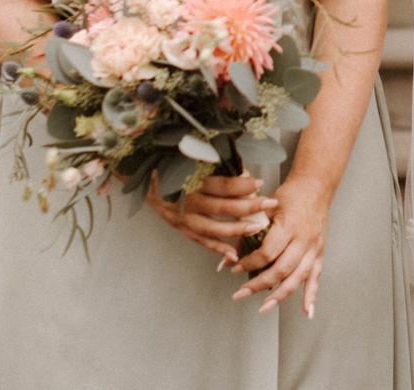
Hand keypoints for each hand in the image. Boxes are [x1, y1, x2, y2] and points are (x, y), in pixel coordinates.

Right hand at [146, 172, 277, 265]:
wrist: (144, 180)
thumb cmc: (172, 167)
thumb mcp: (190, 159)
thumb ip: (214, 164)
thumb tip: (242, 164)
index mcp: (192, 181)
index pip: (222, 186)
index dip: (242, 185)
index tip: (259, 182)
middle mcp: (188, 202)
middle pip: (222, 208)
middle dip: (249, 206)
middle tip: (270, 203)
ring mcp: (183, 218)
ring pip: (213, 228)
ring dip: (236, 230)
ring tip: (257, 228)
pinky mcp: (181, 228)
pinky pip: (201, 241)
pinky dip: (217, 248)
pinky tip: (234, 254)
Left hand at [229, 177, 331, 316]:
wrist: (315, 187)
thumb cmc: (289, 195)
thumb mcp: (264, 209)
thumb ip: (246, 232)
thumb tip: (227, 258)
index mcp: (289, 225)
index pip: (267, 253)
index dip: (248, 264)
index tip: (235, 269)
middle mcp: (304, 239)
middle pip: (281, 269)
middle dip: (259, 284)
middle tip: (240, 293)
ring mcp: (314, 248)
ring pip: (298, 278)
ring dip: (280, 296)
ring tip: (264, 308)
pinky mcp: (320, 253)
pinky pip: (316, 277)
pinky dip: (311, 296)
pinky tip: (307, 312)